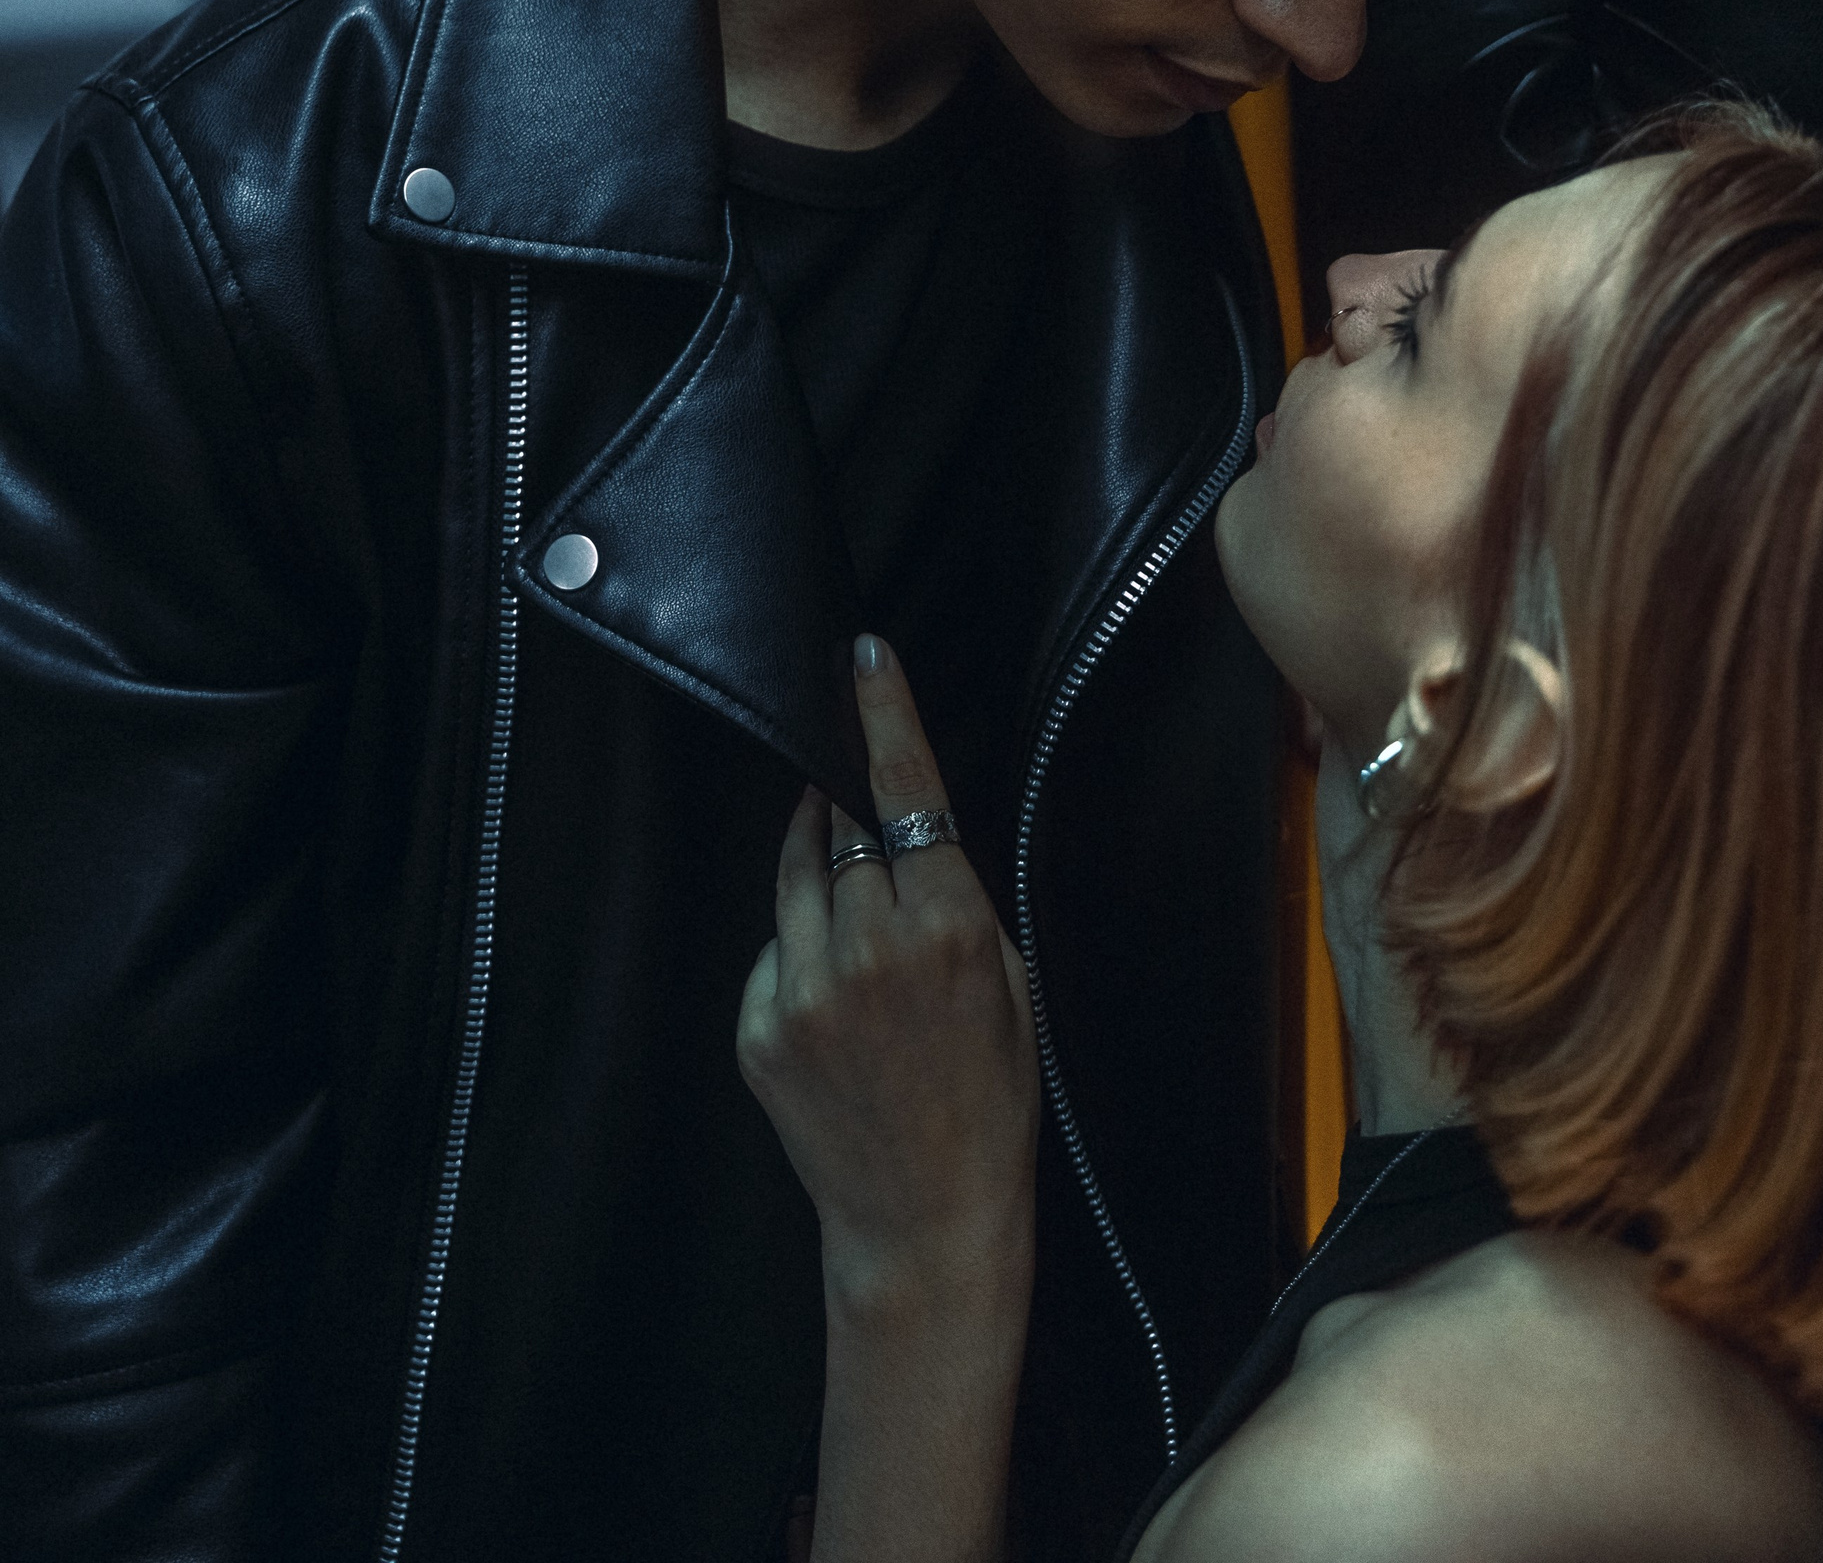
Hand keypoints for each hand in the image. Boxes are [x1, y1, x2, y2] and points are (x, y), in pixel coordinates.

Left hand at [737, 637, 1038, 1326]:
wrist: (926, 1217)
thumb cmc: (991, 1099)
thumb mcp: (1012, 981)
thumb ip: (960, 896)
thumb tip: (914, 822)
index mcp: (947, 929)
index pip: (905, 792)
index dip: (882, 715)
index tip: (863, 657)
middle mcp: (867, 950)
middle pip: (841, 825)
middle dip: (849, 799)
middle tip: (858, 787)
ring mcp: (801, 991)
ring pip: (796, 876)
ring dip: (818, 860)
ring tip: (851, 890)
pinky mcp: (758, 1028)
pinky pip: (774, 948)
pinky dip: (800, 946)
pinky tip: (836, 990)